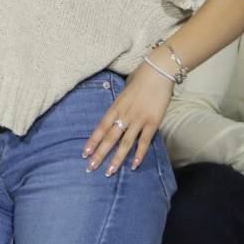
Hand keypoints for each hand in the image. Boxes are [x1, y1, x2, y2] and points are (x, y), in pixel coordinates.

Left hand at [83, 61, 172, 176]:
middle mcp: (124, 115)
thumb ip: (119, 105)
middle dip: (99, 154)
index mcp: (116, 107)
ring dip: (117, 159)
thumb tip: (115, 115)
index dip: (93, 141)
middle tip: (91, 167)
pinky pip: (144, 141)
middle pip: (110, 138)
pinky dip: (139, 154)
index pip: (101, 127)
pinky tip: (134, 165)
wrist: (158, 72)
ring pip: (125, 143)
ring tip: (109, 172)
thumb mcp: (124, 92)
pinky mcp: (153, 122)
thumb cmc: (140, 79)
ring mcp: (138, 120)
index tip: (85, 153)